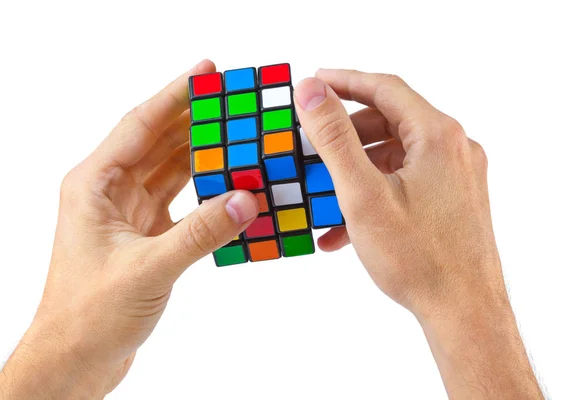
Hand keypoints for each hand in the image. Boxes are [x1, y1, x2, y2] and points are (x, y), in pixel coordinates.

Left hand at [0, 59, 258, 398]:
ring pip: (171, 168)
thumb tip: (246, 199)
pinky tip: (229, 180)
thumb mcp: (148, 269)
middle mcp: (110, 190)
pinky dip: (205, 188)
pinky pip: (180, 198)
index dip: (174, 95)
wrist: (75, 358)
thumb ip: (200, 232)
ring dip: (203, 151)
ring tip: (238, 131)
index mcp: (94, 185)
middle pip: (159, 140)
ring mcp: (129, 211)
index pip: (140, 125)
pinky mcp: (146, 232)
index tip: (207, 72)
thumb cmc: (90, 314)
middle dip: (196, 118)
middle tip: (234, 98)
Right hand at [294, 70, 543, 398]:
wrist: (463, 311)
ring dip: (356, 170)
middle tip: (312, 145)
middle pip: (390, 122)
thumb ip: (334, 138)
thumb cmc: (419, 258)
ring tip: (322, 194)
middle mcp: (455, 149)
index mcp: (439, 136)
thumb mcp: (363, 193)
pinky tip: (344, 225)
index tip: (314, 82)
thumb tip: (312, 92)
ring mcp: (456, 176)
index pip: (385, 88)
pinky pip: (406, 182)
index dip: (345, 81)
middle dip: (346, 135)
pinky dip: (374, 192)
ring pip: (395, 155)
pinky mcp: (452, 199)